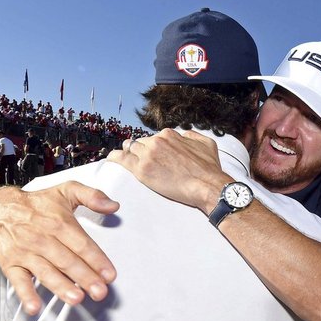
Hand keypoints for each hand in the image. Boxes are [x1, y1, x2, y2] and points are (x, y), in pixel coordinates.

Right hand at [0, 184, 119, 313]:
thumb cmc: (38, 204)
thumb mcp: (66, 190)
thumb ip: (92, 196)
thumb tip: (113, 205)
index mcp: (59, 222)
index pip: (82, 244)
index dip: (97, 260)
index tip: (110, 275)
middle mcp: (42, 238)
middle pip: (67, 261)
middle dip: (85, 277)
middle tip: (100, 292)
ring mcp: (26, 253)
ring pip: (46, 272)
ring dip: (61, 287)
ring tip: (77, 299)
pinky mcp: (11, 264)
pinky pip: (18, 281)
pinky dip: (26, 294)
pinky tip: (35, 307)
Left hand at [109, 129, 228, 212]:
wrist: (207, 185)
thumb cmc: (209, 168)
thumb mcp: (206, 144)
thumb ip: (192, 136)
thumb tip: (185, 135)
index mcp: (169, 135)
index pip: (153, 137)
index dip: (152, 147)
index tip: (153, 154)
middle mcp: (156, 141)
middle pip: (139, 142)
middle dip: (140, 150)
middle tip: (141, 160)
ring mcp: (148, 155)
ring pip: (129, 148)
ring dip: (128, 153)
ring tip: (125, 160)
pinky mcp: (142, 170)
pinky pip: (121, 159)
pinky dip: (115, 158)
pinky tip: (111, 159)